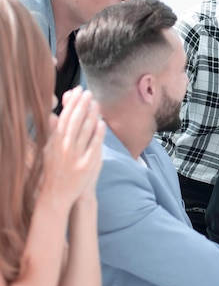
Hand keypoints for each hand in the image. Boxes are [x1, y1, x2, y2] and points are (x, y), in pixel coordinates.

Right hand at [42, 87, 104, 204]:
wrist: (58, 194)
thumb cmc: (55, 170)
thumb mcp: (49, 150)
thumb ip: (53, 132)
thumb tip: (53, 114)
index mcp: (55, 142)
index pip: (63, 118)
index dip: (71, 103)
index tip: (77, 91)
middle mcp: (64, 147)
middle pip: (73, 122)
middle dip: (80, 105)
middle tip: (87, 92)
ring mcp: (75, 156)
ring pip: (83, 132)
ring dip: (89, 116)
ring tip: (95, 103)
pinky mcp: (86, 165)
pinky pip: (93, 146)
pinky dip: (97, 134)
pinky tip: (102, 123)